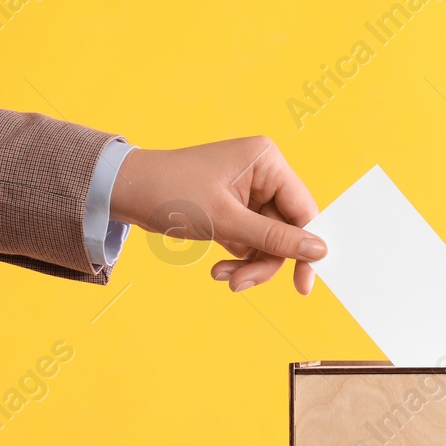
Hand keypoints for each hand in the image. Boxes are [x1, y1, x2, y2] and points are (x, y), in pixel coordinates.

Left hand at [109, 137, 326, 294]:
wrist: (126, 192)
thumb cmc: (171, 192)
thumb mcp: (225, 220)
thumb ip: (274, 238)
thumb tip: (319, 250)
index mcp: (267, 161)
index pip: (302, 210)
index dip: (305, 248)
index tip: (303, 284)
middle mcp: (263, 174)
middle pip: (286, 230)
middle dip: (265, 261)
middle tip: (241, 284)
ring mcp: (249, 193)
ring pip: (269, 241)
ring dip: (251, 265)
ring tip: (225, 277)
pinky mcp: (235, 209)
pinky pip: (252, 242)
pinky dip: (240, 259)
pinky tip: (219, 269)